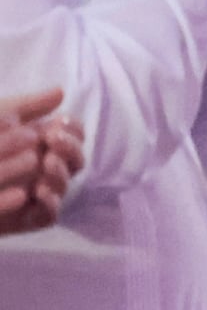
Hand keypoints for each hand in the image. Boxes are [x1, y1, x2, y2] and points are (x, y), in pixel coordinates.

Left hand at [0, 89, 81, 235]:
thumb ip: (29, 106)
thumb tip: (60, 91)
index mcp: (40, 142)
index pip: (72, 136)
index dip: (73, 130)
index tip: (59, 123)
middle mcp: (43, 167)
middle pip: (76, 160)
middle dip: (70, 149)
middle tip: (53, 141)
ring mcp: (36, 193)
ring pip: (64, 187)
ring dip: (61, 174)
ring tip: (46, 164)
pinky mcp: (27, 218)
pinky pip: (48, 214)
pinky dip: (50, 203)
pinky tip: (38, 192)